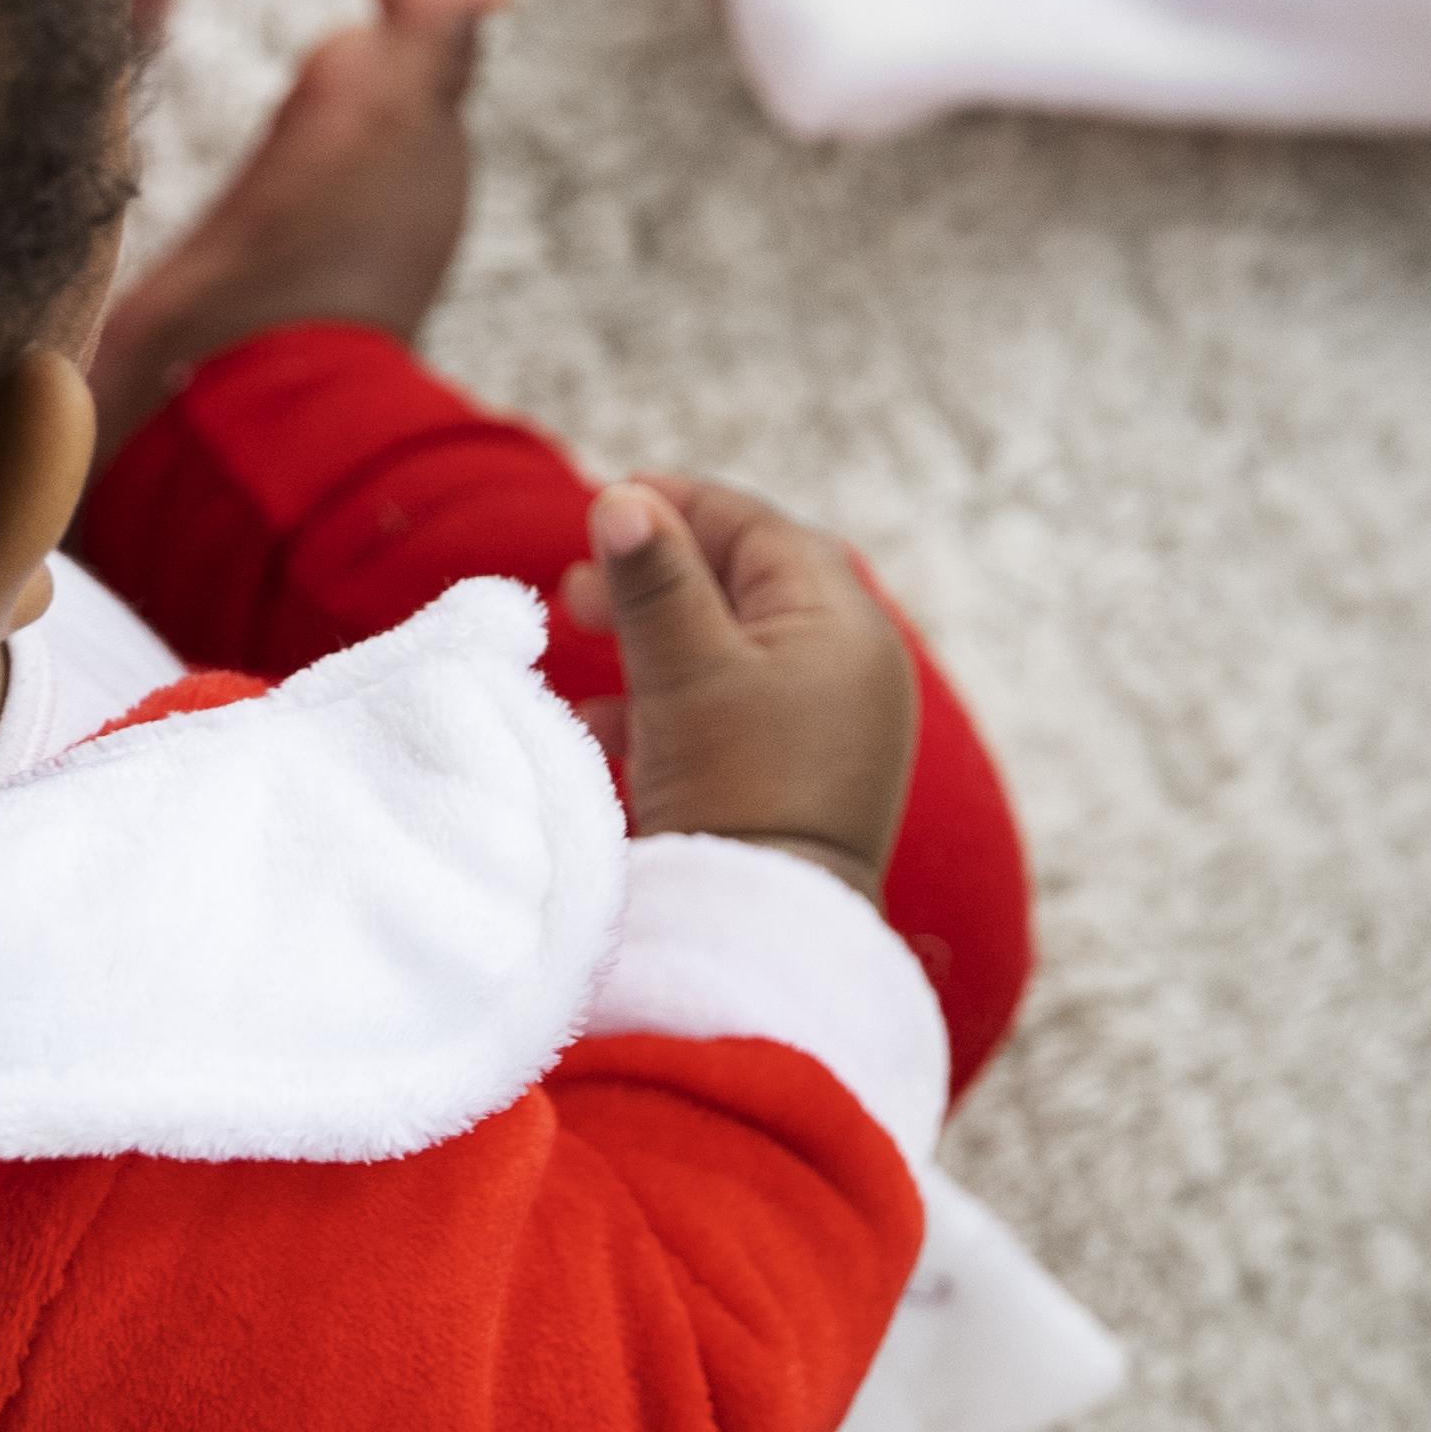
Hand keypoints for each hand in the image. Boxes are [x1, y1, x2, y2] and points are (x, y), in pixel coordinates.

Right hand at [558, 475, 915, 902]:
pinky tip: (600, 719)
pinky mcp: (799, 777)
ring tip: (577, 633)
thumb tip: (625, 497)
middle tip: (579, 585)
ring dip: (652, 637)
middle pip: (746, 586)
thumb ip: (655, 580)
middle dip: (656, 575)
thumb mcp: (685, 671)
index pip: (762, 531)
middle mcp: (853, 669)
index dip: (681, 507)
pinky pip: (731, 712)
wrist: (764, 934)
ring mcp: (831, 727)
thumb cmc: (734, 787)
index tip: (608, 501)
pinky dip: (667, 700)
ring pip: (731, 649)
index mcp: (845, 627)